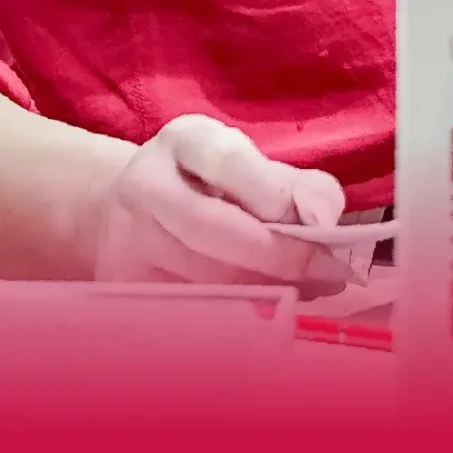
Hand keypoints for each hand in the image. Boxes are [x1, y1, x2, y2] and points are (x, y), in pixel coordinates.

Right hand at [91, 113, 347, 294]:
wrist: (126, 211)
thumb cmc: (207, 186)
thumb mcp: (250, 166)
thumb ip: (298, 187)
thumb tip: (326, 219)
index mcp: (185, 140)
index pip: (227, 161)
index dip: (275, 196)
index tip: (323, 228)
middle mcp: (147, 184)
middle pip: (206, 225)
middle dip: (274, 255)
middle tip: (325, 275)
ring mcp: (130, 239)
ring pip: (197, 274)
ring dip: (263, 289)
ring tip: (307, 290)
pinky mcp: (131, 286)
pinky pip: (190, 306)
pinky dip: (237, 312)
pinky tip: (269, 309)